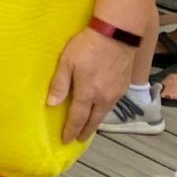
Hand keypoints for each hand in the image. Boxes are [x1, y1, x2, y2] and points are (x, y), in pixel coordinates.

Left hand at [49, 26, 135, 142]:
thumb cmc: (87, 47)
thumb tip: (52, 104)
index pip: (78, 118)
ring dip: (96, 121)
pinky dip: (104, 110)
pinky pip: (113, 104)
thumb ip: (60, 84)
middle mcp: (104, 97)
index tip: (66, 140)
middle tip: (79, 139)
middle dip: (86, 131)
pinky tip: (101, 108)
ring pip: (105, 112)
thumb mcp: (66, 63)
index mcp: (88, 93)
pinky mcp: (124, 86)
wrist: (116, 36)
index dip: (71, 130)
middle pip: (94, 120)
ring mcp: (116, 92)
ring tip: (89, 126)